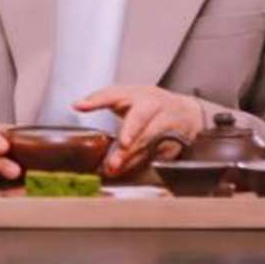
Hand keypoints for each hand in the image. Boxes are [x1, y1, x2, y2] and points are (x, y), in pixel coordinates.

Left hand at [73, 84, 203, 174]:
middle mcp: (152, 105)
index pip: (112, 93)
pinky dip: (139, 164)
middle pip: (139, 118)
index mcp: (136, 92)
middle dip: (128, 133)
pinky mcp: (175, 142)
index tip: (79, 106)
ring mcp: (166, 123)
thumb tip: (77, 106)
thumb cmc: (150, 103)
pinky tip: (126, 170)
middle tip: (118, 145)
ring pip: (147, 140)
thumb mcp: (127, 96)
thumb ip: (102, 100)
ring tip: (112, 167)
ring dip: (129, 156)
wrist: (188, 112)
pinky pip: (155, 155)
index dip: (96, 99)